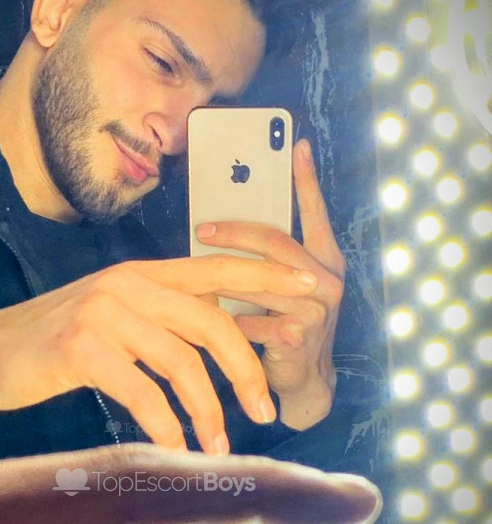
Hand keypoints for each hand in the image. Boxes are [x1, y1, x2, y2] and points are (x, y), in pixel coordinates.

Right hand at [0, 254, 318, 453]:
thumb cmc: (51, 344)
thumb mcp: (111, 318)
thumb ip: (158, 323)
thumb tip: (212, 356)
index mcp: (142, 273)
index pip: (216, 270)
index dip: (266, 278)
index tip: (309, 290)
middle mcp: (128, 284)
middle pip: (211, 324)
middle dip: (246, 372)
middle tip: (263, 413)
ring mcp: (104, 313)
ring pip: (181, 363)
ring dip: (206, 412)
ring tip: (216, 448)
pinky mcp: (81, 349)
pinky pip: (142, 392)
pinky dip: (164, 426)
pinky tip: (172, 450)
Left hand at [196, 139, 345, 429]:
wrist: (304, 380)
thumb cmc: (286, 325)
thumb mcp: (282, 287)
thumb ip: (266, 260)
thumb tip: (220, 228)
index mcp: (326, 258)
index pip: (316, 211)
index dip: (306, 178)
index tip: (297, 143)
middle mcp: (327, 278)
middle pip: (277, 242)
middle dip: (235, 231)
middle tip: (202, 228)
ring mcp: (317, 309)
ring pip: (259, 281)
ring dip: (222, 280)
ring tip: (196, 272)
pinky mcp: (298, 337)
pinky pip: (251, 321)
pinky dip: (227, 321)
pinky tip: (209, 320)